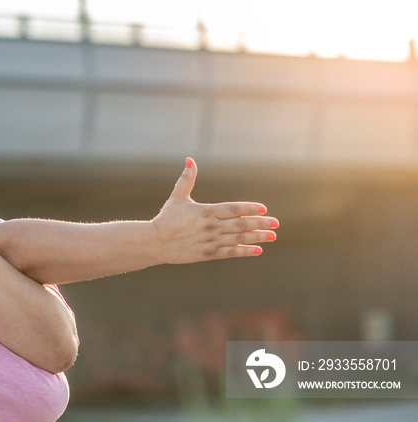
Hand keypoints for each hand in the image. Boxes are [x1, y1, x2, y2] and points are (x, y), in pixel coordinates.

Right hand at [151, 157, 277, 263]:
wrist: (154, 242)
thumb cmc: (166, 219)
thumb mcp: (177, 197)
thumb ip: (187, 179)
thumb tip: (189, 160)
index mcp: (206, 211)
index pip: (232, 208)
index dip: (249, 208)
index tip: (264, 209)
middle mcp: (210, 226)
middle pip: (240, 224)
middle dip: (260, 223)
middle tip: (276, 222)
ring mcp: (210, 241)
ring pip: (238, 238)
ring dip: (257, 237)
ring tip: (272, 236)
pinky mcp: (207, 254)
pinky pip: (230, 253)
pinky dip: (244, 251)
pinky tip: (258, 250)